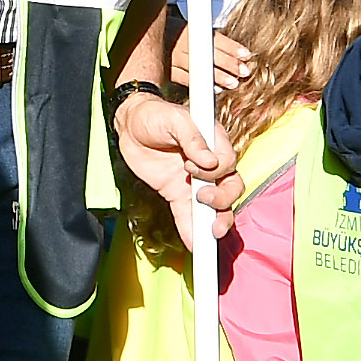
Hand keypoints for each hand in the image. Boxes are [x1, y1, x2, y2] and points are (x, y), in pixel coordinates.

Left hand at [115, 89, 239, 226]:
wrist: (130, 124)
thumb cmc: (155, 114)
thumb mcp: (174, 119)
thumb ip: (192, 137)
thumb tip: (208, 161)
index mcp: (214, 142)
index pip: (228, 163)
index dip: (215, 170)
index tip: (193, 167)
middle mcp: (209, 165)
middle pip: (230, 188)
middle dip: (223, 201)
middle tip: (204, 200)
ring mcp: (195, 182)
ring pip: (215, 207)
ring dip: (215, 221)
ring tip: (210, 236)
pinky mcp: (178, 194)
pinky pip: (188, 216)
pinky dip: (191, 231)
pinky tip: (194, 245)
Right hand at [164, 23, 252, 96]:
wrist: (146, 38)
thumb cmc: (172, 33)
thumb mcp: (190, 27)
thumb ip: (208, 37)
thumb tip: (236, 50)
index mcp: (188, 28)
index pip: (213, 37)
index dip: (231, 47)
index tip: (245, 54)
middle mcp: (179, 42)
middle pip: (207, 53)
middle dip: (228, 63)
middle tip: (243, 71)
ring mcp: (172, 57)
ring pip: (198, 67)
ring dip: (217, 76)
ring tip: (233, 83)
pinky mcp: (167, 70)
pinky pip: (185, 79)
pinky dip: (201, 85)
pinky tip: (214, 89)